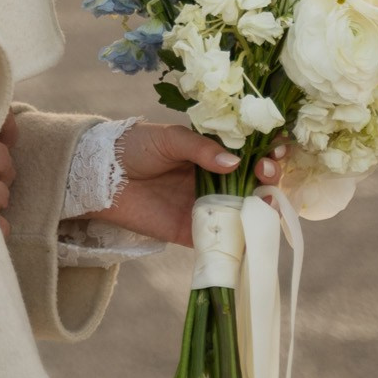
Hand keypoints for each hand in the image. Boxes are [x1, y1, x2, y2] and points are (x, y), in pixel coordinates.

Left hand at [97, 122, 288, 247]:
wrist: (100, 178)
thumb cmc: (134, 148)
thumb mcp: (168, 138)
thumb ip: (200, 148)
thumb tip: (235, 161)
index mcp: (211, 153)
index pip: (249, 152)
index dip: (267, 151)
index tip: (276, 148)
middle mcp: (215, 181)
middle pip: (255, 183)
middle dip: (269, 177)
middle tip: (268, 170)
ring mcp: (208, 208)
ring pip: (246, 212)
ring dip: (263, 207)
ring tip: (267, 198)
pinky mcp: (195, 233)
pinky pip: (224, 240)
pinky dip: (243, 239)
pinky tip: (254, 230)